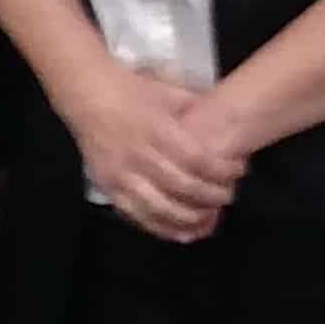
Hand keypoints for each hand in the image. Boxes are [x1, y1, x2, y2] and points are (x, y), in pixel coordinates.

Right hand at [60, 64, 244, 241]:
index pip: (197, 159)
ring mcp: (120, 174)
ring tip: (211, 217)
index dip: (222, 170)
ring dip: (190, 217)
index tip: (239, 170)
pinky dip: (161, 227)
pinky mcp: (108, 187)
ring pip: (160, 207)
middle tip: (229, 195)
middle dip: (212, 195)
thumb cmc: (132, 91)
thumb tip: (227, 124)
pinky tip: (183, 232)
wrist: (85, 96)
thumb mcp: (168, 92)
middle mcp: (138, 154)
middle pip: (183, 186)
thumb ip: (197, 110)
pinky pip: (137, 215)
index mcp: (156, 129)